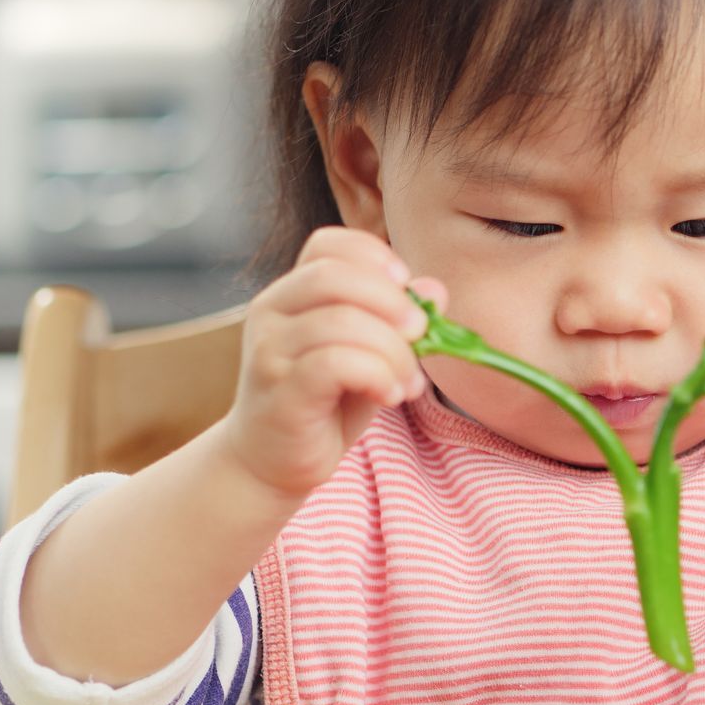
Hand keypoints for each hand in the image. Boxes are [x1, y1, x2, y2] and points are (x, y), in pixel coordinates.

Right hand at [222, 226, 444, 499]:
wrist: (273, 460)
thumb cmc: (326, 400)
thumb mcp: (370, 352)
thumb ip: (398, 318)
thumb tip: (435, 289)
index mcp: (292, 292)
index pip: (327, 244)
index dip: (373, 255)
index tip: (406, 283)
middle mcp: (271, 311)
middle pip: (334, 276)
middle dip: (391, 301)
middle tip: (422, 333)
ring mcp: (269, 350)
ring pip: (341, 322)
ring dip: (393, 350)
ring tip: (409, 381)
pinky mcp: (280, 390)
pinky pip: (334, 363)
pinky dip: (377, 374)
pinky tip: (389, 395)